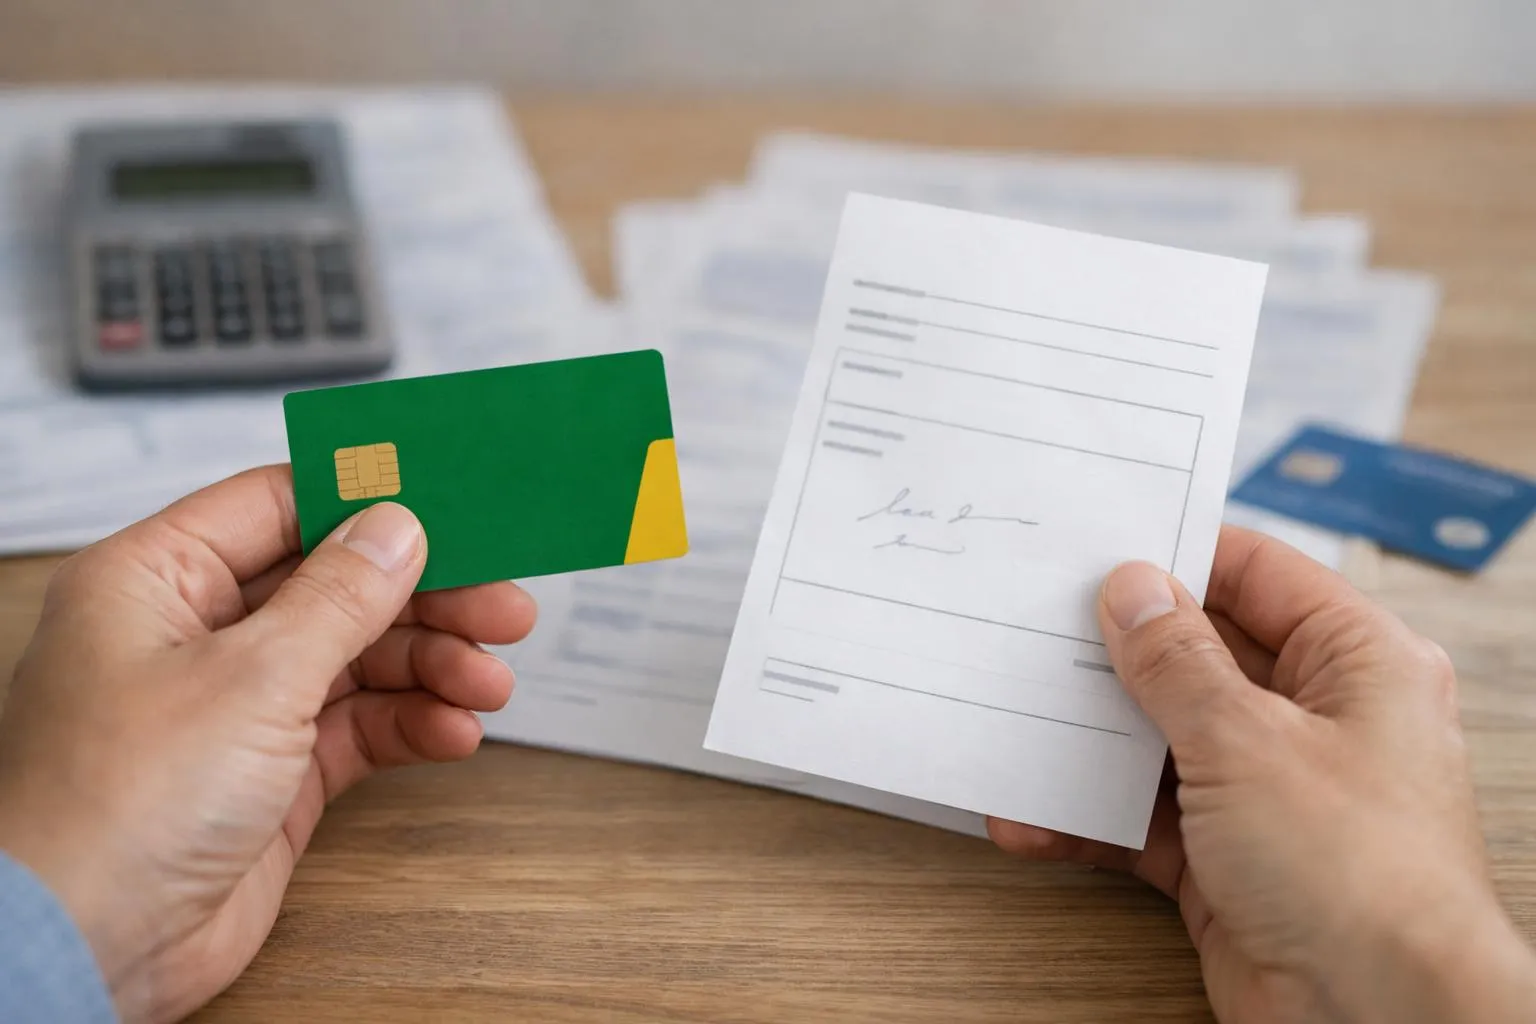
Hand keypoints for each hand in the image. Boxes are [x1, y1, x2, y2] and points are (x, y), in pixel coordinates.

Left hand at [0, 466, 534, 1022]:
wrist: (85, 953)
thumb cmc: (114, 808)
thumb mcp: (252, 675)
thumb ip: (340, 595)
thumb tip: (397, 526)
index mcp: (157, 578)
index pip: (279, 507)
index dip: (368, 504)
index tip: (453, 509)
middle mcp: (194, 634)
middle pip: (334, 586)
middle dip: (425, 599)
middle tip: (503, 609)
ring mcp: (235, 706)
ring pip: (357, 658)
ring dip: (430, 666)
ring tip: (489, 684)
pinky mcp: (269, 774)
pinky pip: (357, 727)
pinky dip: (410, 725)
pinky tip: (455, 732)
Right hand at [989, 526, 1535, 1023]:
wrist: (1380, 1022)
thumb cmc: (1361, 876)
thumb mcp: (1248, 741)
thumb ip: (1177, 662)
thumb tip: (1132, 590)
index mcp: (1356, 662)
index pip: (1256, 574)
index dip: (1177, 558)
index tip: (1096, 550)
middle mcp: (1317, 719)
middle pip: (1199, 657)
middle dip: (1114, 654)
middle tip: (1036, 632)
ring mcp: (1270, 791)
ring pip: (1161, 739)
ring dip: (1087, 743)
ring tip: (1015, 724)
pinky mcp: (1229, 858)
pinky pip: (1144, 818)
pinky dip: (1088, 819)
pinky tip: (1031, 818)